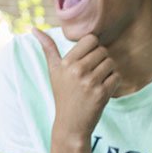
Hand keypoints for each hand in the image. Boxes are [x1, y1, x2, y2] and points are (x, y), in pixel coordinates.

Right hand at [33, 28, 119, 143]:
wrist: (70, 124)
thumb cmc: (63, 94)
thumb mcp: (53, 71)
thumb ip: (48, 48)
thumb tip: (34, 29)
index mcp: (66, 63)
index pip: (91, 39)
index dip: (93, 48)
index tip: (87, 59)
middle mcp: (78, 71)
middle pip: (103, 51)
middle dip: (101, 60)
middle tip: (92, 73)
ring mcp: (90, 82)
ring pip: (111, 63)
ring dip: (107, 71)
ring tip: (96, 82)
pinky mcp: (103, 93)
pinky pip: (117, 76)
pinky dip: (113, 82)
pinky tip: (102, 90)